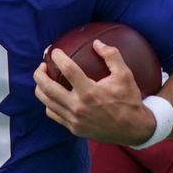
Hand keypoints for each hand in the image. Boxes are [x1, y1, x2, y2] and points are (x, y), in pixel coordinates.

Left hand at [34, 40, 152, 143]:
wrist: (133, 129)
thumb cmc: (129, 100)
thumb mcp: (125, 75)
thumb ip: (111, 56)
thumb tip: (97, 43)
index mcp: (90, 92)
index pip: (67, 70)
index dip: (58, 58)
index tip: (55, 52)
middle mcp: (78, 106)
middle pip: (47, 88)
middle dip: (39, 73)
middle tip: (42, 65)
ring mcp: (74, 119)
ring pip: (46, 102)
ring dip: (40, 88)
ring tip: (44, 79)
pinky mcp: (73, 128)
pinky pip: (53, 114)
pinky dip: (49, 103)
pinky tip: (53, 95)